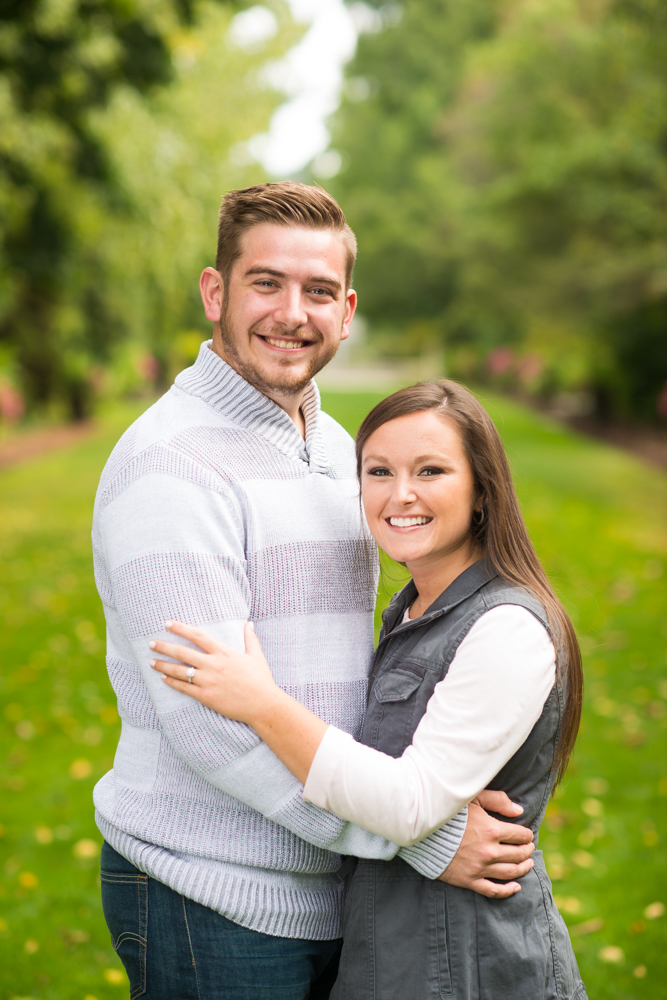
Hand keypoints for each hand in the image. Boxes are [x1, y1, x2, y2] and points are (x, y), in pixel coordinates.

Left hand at [149, 621, 275, 722]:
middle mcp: (213, 665)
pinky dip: (172, 683)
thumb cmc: (261, 680)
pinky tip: (163, 679)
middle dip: (165, 646)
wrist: (262, 705)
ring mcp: (208, 681)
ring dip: (163, 665)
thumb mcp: (256, 656)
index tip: (167, 623)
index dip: (181, 628)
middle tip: (151, 643)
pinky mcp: (206, 696)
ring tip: (151, 662)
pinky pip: (184, 688)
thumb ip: (250, 638)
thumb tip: (249, 623)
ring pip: (180, 671)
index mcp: (224, 652)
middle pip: (183, 652)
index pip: (197, 636)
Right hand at [438, 791, 534, 898]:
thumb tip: (519, 811)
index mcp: (491, 830)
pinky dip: (508, 890)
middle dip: (527, 850)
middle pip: (518, 854)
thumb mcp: (472, 798)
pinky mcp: (469, 880)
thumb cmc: (448, 812)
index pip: (520, 835)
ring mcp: (479, 868)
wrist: (422, 831)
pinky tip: (516, 886)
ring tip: (528, 863)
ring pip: (510, 872)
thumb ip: (497, 800)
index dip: (527, 834)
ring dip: (523, 868)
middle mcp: (489, 851)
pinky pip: (493, 890)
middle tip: (529, 847)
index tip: (527, 834)